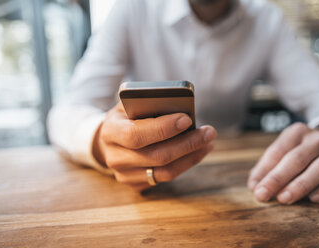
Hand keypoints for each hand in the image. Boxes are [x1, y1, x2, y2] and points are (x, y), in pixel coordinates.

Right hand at [93, 102, 216, 190]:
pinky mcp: (136, 185)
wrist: (109, 140)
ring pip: (165, 171)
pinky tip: (198, 151)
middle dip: (187, 144)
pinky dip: (186, 164)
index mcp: (110, 132)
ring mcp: (125, 175)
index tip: (187, 119)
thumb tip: (181, 109)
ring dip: (191, 156)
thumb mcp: (131, 104)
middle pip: (157, 156)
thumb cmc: (126, 117)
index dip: (163, 128)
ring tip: (208, 142)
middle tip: (209, 132)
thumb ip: (149, 104)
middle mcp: (115, 157)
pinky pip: (166, 178)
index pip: (136, 134)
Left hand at [247, 122, 318, 203]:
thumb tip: (254, 186)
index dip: (264, 170)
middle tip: (262, 195)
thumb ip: (268, 165)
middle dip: (277, 179)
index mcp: (297, 132)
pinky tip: (314, 199)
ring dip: (299, 186)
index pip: (277, 151)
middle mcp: (317, 139)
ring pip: (318, 169)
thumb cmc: (303, 149)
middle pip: (296, 159)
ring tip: (283, 199)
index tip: (254, 187)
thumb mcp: (286, 148)